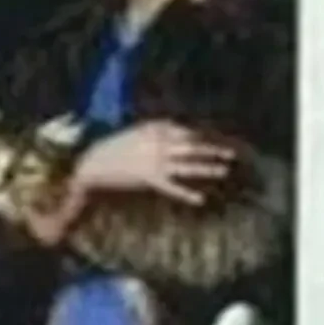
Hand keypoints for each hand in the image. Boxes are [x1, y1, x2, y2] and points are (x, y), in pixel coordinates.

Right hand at [74, 121, 234, 204]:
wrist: (93, 163)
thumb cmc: (113, 147)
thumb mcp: (136, 131)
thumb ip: (156, 127)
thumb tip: (176, 124)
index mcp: (154, 131)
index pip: (185, 132)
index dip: (202, 137)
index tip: (215, 140)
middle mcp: (158, 145)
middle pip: (192, 147)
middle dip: (212, 150)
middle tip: (231, 154)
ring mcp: (155, 163)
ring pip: (186, 166)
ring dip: (206, 168)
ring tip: (223, 170)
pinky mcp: (149, 179)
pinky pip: (171, 187)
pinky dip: (185, 194)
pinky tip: (199, 200)